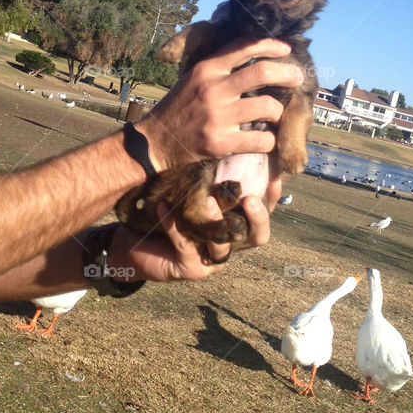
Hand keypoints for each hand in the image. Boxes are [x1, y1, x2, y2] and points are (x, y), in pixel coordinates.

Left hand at [108, 178, 279, 281]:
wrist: (138, 242)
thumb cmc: (171, 211)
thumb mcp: (196, 191)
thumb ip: (216, 178)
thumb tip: (235, 143)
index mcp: (238, 228)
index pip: (264, 214)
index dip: (272, 199)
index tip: (274, 178)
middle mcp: (230, 246)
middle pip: (256, 237)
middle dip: (257, 218)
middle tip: (250, 199)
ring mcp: (211, 261)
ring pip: (223, 247)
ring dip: (216, 222)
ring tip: (208, 201)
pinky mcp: (190, 269)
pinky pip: (186, 246)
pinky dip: (175, 226)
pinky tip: (164, 208)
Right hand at [134, 38, 301, 172]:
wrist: (156, 141)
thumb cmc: (180, 107)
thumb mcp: (194, 77)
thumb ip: (220, 65)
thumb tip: (254, 52)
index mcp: (207, 69)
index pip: (245, 46)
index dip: (271, 45)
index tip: (286, 50)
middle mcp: (214, 89)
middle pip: (263, 73)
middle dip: (288, 74)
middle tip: (297, 79)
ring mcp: (218, 117)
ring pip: (267, 107)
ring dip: (279, 112)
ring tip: (277, 115)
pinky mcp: (221, 143)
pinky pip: (261, 139)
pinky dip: (270, 140)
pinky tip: (267, 139)